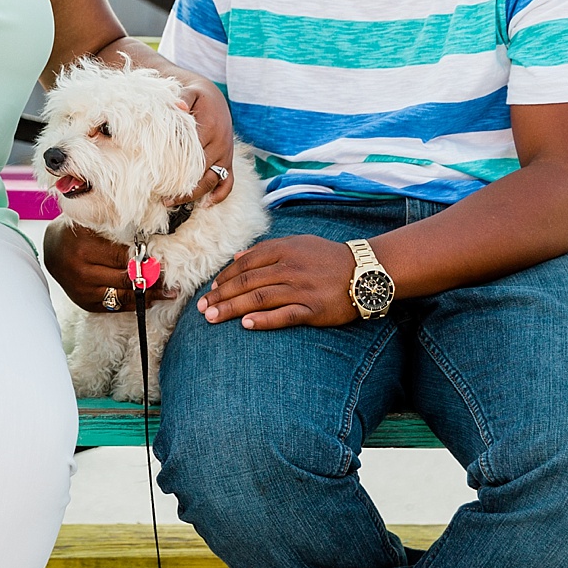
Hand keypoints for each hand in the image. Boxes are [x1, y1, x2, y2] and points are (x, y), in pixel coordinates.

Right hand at [43, 221, 180, 312]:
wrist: (51, 248)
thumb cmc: (77, 230)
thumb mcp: (94, 222)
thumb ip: (117, 229)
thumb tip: (149, 239)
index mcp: (84, 250)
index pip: (124, 259)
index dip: (146, 261)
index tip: (166, 260)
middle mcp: (81, 274)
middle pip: (125, 281)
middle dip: (151, 280)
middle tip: (173, 279)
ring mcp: (82, 292)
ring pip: (122, 297)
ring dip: (148, 296)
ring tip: (169, 293)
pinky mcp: (84, 303)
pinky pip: (114, 307)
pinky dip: (134, 303)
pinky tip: (151, 299)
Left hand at [167, 77, 235, 206]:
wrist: (214, 96)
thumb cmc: (196, 96)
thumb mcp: (190, 92)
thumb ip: (183, 97)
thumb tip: (177, 105)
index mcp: (210, 129)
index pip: (192, 157)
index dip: (176, 172)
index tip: (159, 182)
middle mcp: (220, 144)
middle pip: (202, 173)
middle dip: (183, 188)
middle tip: (162, 199)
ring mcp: (225, 154)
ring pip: (213, 181)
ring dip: (195, 195)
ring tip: (173, 202)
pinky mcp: (228, 160)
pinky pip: (229, 181)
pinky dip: (220, 194)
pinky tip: (206, 204)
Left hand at [198, 235, 359, 329]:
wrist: (365, 271)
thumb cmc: (328, 258)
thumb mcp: (298, 244)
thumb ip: (267, 250)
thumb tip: (237, 258)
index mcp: (283, 250)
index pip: (245, 265)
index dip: (224, 278)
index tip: (210, 290)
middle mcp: (289, 268)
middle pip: (246, 283)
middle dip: (220, 296)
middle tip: (202, 308)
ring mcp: (301, 289)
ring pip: (258, 299)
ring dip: (232, 309)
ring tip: (212, 318)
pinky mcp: (313, 309)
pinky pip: (284, 316)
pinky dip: (263, 320)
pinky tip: (245, 324)